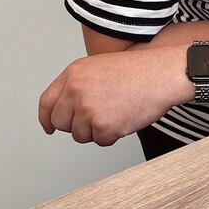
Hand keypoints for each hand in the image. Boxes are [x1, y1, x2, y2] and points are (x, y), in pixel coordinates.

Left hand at [38, 46, 188, 145]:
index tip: (49, 126)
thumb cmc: (139, 70)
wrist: (162, 75)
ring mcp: (89, 109)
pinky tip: (124, 118)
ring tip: (115, 113)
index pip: (47, 102)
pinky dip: (112, 135)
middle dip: (75, 126)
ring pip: (80, 135)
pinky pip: (100, 141)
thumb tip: (66, 109)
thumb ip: (78, 85)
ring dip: (95, 130)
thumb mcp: (99, 66)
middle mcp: (76, 91)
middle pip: (61, 122)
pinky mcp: (104, 126)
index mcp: (73, 74)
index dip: (47, 118)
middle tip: (94, 119)